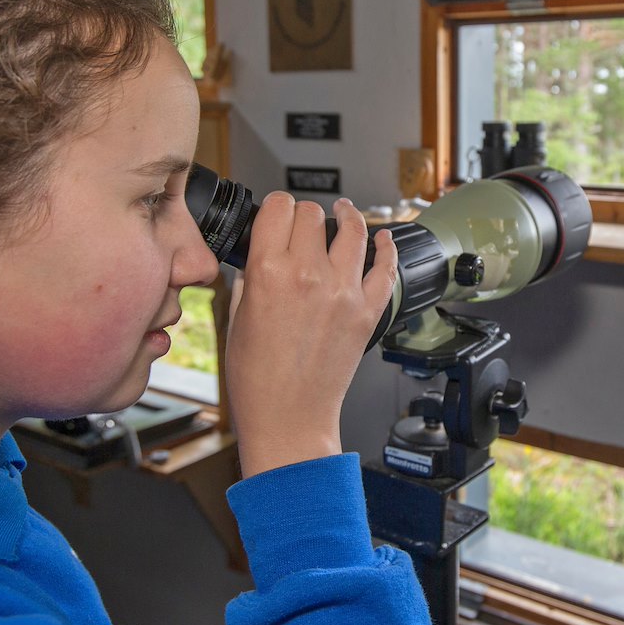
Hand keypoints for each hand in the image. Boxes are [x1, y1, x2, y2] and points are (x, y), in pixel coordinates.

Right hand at [224, 193, 397, 477]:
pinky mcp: (368, 311)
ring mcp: (343, 291)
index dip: (276, 207)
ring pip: (353, 229)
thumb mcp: (236, 319)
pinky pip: (385, 267)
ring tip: (345, 212)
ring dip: (348, 216)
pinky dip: (386, 247)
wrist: (288, 418)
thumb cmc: (257, 380)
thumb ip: (250, 280)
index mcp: (268, 272)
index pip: (278, 208)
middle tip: (303, 226)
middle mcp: (308, 275)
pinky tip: (382, 238)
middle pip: (313, 214)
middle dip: (305, 215)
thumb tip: (258, 259)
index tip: (277, 213)